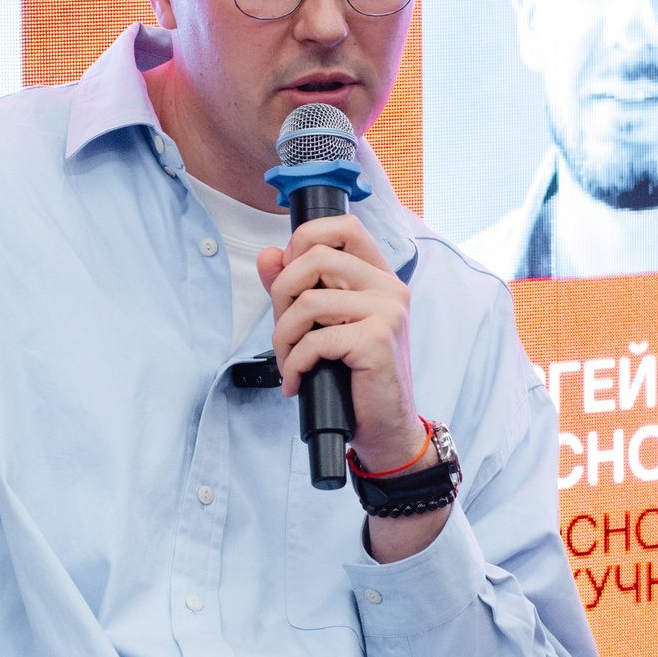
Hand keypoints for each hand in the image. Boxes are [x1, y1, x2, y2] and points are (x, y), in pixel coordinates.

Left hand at [259, 214, 428, 475]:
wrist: (385, 428)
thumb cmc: (355, 378)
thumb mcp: (321, 326)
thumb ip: (295, 288)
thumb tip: (267, 255)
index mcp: (379, 276)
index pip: (344, 227)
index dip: (304, 241)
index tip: (290, 278)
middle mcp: (389, 288)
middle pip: (316, 258)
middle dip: (282, 294)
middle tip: (282, 330)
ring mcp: (388, 312)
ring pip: (309, 302)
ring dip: (284, 338)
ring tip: (289, 363)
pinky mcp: (377, 341)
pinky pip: (315, 340)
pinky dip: (295, 364)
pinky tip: (296, 382)